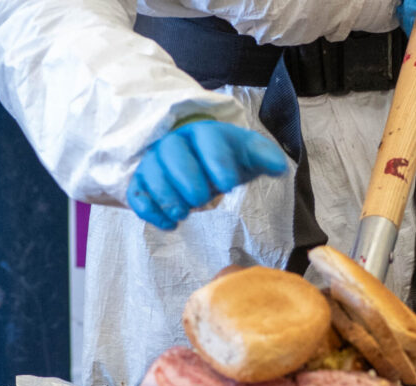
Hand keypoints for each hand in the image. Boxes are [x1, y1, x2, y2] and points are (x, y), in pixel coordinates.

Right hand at [126, 120, 287, 229]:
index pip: (206, 139)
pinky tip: (169, 224)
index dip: (216, 162)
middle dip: (188, 180)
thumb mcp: (247, 154)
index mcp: (204, 132)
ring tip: (184, 214)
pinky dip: (149, 211)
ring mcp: (154, 162)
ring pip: (151, 174)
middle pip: (172, 154)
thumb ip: (264, 157)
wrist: (199, 159)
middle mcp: (175, 143)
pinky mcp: (142, 182)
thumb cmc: (225, 158)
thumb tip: (279, 167)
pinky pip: (136, 194)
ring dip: (166, 197)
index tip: (229, 184)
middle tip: (203, 200)